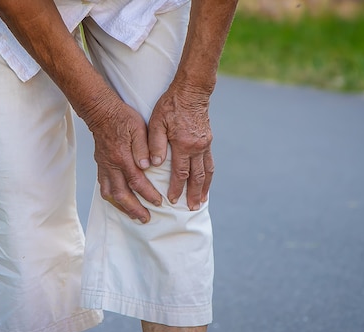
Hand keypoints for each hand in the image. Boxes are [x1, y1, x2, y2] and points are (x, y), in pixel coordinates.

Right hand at [87, 94, 161, 222]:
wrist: (101, 111)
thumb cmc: (123, 118)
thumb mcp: (138, 127)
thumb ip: (143, 147)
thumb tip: (147, 165)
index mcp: (122, 157)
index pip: (136, 181)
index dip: (148, 194)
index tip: (159, 202)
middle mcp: (111, 165)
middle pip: (121, 194)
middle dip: (134, 209)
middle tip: (146, 219)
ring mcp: (104, 167)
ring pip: (110, 194)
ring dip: (122, 207)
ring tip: (133, 216)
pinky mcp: (101, 166)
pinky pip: (104, 188)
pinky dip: (112, 199)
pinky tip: (120, 203)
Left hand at [147, 84, 213, 210]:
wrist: (192, 90)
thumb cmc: (171, 105)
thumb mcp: (157, 122)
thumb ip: (155, 144)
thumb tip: (153, 164)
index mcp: (184, 144)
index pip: (180, 173)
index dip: (176, 188)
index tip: (172, 201)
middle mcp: (197, 147)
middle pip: (197, 177)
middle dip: (194, 194)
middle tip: (192, 209)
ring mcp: (205, 144)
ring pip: (207, 172)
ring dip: (205, 188)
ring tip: (202, 200)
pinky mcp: (208, 140)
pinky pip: (210, 163)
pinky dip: (209, 175)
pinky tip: (206, 182)